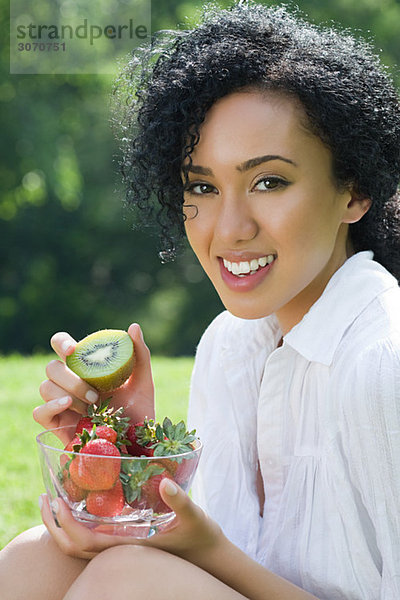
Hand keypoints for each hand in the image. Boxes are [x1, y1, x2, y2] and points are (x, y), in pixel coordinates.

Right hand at [33, 323, 154, 441]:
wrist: (137, 444)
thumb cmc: (139, 410)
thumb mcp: (143, 381)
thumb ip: (140, 354)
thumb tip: (133, 327)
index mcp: (85, 367)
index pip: (62, 345)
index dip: (61, 342)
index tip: (73, 350)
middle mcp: (69, 382)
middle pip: (51, 367)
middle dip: (71, 378)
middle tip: (96, 395)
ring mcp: (60, 403)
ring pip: (45, 387)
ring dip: (68, 394)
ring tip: (92, 407)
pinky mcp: (56, 424)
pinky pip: (39, 412)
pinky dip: (50, 406)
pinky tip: (68, 406)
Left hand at [39, 481, 221, 563]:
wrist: (207, 554)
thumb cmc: (200, 535)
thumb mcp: (195, 516)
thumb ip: (180, 501)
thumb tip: (167, 483)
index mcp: (128, 546)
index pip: (85, 541)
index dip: (66, 524)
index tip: (57, 500)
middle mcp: (118, 550)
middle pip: (73, 547)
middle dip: (53, 525)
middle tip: (45, 497)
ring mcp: (119, 547)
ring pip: (79, 545)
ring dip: (60, 525)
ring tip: (54, 499)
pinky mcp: (124, 540)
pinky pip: (91, 537)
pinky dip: (76, 523)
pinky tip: (80, 502)